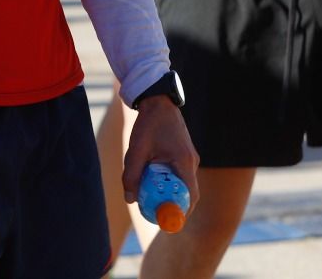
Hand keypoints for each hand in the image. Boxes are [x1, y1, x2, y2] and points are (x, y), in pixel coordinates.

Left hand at [120, 95, 200, 212]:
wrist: (157, 100)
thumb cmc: (148, 124)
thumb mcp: (136, 150)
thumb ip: (131, 175)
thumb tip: (130, 199)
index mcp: (184, 162)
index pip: (190, 195)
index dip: (181, 212)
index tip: (168, 221)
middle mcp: (191, 162)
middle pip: (187, 192)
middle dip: (173, 204)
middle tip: (156, 212)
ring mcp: (189, 158)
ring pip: (183, 183)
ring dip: (170, 192)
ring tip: (151, 197)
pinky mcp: (184, 154)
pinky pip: (180, 174)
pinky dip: (169, 182)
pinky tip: (152, 180)